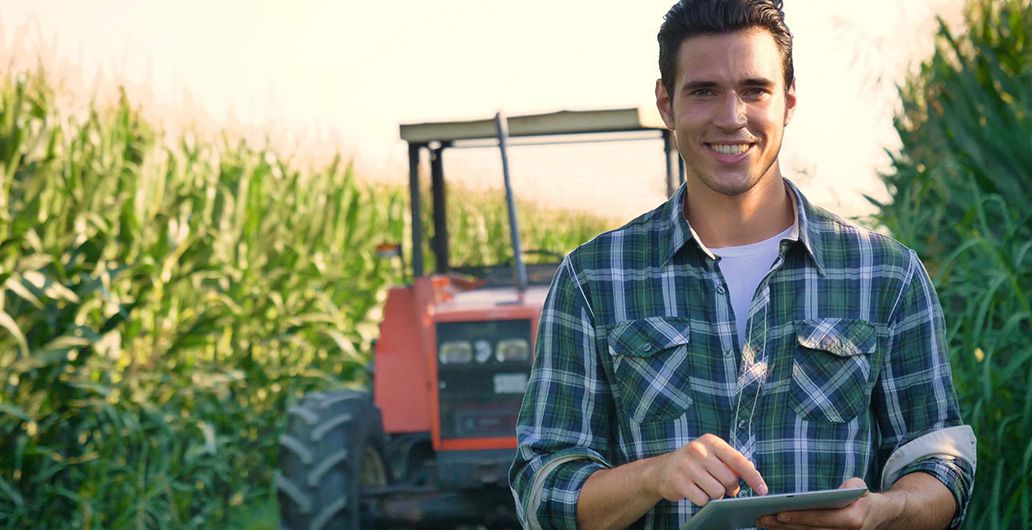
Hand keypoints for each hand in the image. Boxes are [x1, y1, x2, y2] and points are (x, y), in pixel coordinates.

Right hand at [646, 433, 767, 506]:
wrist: (661, 470)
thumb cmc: (694, 464)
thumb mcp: (712, 456)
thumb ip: (731, 462)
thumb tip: (753, 472)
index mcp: (711, 442)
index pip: (738, 460)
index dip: (753, 477)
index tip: (763, 490)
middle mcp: (698, 450)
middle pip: (728, 480)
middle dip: (728, 488)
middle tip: (719, 485)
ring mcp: (686, 465)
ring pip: (716, 492)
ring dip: (714, 495)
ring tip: (703, 486)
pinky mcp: (678, 481)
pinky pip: (702, 500)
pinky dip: (701, 500)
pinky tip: (693, 491)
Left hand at [756, 478, 899, 529]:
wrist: (879, 514)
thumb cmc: (862, 496)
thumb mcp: (859, 486)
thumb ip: (849, 487)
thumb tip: (834, 492)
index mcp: (852, 520)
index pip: (820, 519)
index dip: (799, 517)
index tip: (779, 513)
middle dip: (783, 525)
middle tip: (762, 518)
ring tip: (763, 522)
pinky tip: (775, 526)